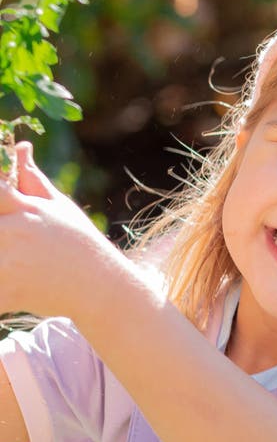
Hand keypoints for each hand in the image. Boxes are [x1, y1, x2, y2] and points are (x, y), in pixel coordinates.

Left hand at [0, 141, 114, 319]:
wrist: (102, 288)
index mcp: (24, 208)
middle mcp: (13, 232)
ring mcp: (10, 265)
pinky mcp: (9, 294)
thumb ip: (32, 179)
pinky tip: (5, 292)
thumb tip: (21, 146)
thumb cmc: (79, 244)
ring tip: (3, 260)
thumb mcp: (60, 207)